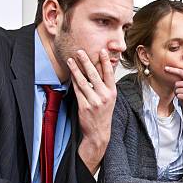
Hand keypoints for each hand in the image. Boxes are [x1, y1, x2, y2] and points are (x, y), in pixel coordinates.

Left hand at [67, 49, 116, 173]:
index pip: (109, 74)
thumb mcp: (109, 99)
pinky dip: (74, 81)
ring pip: (83, 81)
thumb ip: (106, 85)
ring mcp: (94, 101)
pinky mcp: (84, 106)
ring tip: (71, 60)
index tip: (102, 50)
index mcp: (112, 92)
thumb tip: (102, 68)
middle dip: (86, 61)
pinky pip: (77, 91)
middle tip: (80, 51)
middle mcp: (104, 96)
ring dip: (76, 69)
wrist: (99, 132)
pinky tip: (71, 74)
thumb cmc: (104, 114)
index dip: (105, 61)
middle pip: (94, 75)